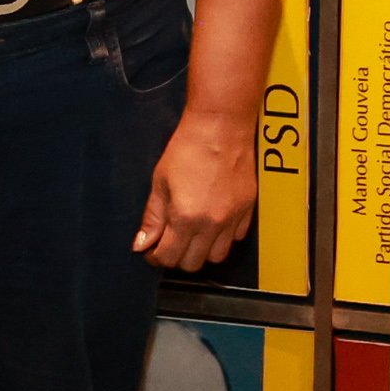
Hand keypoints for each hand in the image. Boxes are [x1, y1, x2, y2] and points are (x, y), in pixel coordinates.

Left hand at [135, 105, 256, 272]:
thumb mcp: (160, 182)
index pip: (169, 258)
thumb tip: (141, 244)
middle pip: (192, 264)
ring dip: (201, 251)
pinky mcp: (247, 210)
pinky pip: (236, 238)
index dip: (155, 257)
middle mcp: (211, 224)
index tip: (152, 248)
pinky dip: (223, 237)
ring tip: (192, 234)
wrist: (220, 126)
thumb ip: (152, 218)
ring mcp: (232, 219)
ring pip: (217, 257)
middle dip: (177, 256)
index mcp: (185, 217)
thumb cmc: (188, 148)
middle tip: (169, 241)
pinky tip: (213, 221)